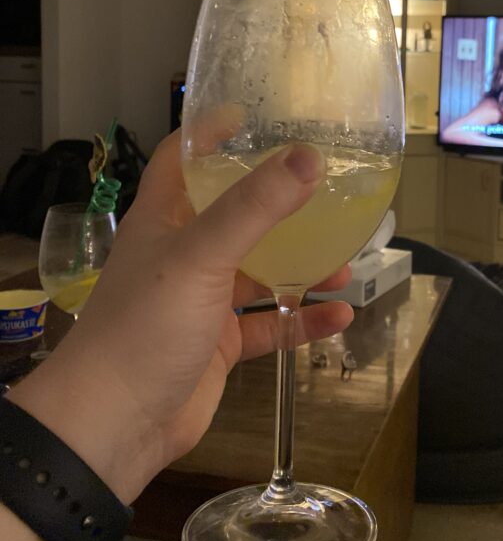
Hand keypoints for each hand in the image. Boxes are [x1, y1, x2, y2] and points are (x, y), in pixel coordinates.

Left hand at [9, 132, 353, 503]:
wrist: (115, 424)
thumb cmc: (144, 325)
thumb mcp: (200, 256)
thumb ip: (255, 208)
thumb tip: (309, 158)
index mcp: (164, 219)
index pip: (184, 159)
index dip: (214, 133)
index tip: (256, 116)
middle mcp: (183, 253)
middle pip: (235, 214)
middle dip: (280, 204)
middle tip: (327, 190)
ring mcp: (202, 301)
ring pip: (260, 271)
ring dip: (301, 265)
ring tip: (348, 260)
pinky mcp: (220, 344)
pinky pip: (269, 324)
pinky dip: (302, 319)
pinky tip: (340, 315)